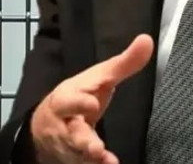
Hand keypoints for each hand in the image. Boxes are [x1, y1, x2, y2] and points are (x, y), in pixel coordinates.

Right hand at [30, 34, 153, 163]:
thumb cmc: (78, 98)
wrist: (45, 128)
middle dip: (82, 139)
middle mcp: (64, 125)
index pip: (69, 101)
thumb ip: (123, 64)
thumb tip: (147, 40)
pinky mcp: (74, 160)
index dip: (79, 102)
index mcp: (67, 100)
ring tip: (102, 157)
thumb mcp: (98, 79)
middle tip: (95, 146)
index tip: (92, 102)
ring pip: (77, 152)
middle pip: (71, 132)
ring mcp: (68, 145)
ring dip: (90, 157)